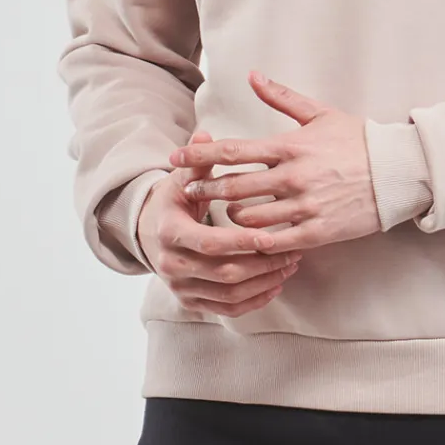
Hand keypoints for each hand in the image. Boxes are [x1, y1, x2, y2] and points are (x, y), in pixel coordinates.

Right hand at [137, 129, 303, 316]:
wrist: (152, 232)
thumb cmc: (178, 200)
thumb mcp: (183, 180)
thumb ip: (199, 161)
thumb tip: (204, 135)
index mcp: (170, 233)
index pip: (209, 243)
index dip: (241, 242)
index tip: (271, 236)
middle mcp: (171, 265)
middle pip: (223, 273)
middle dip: (262, 264)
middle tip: (292, 251)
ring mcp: (181, 287)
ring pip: (229, 295)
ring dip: (264, 282)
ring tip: (290, 264)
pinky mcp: (191, 302)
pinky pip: (227, 309)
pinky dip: (255, 300)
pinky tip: (276, 283)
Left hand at [167, 71, 383, 253]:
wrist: (398, 172)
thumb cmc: (358, 140)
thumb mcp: (320, 113)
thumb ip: (282, 97)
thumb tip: (253, 75)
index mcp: (289, 146)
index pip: (233, 151)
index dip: (199, 156)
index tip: (176, 158)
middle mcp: (292, 176)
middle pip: (233, 187)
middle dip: (205, 191)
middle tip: (188, 192)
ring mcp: (304, 206)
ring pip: (250, 218)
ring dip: (230, 219)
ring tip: (222, 217)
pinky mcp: (317, 231)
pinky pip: (276, 242)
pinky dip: (257, 243)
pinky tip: (247, 242)